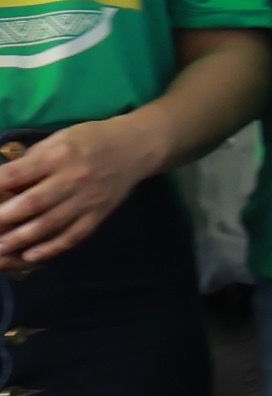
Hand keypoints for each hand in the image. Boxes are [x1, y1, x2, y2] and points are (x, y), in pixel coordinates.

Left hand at [0, 119, 162, 271]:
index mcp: (58, 155)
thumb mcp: (58, 139)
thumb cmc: (90, 140)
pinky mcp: (99, 214)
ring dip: (21, 238)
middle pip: (32, 203)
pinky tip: (32, 256)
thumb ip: (32, 160)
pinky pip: (74, 235)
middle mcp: (73, 178)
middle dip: (3, 218)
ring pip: (50, 223)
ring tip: (0, 247)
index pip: (17, 174)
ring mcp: (87, 199)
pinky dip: (52, 248)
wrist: (135, 148)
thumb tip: (4, 182)